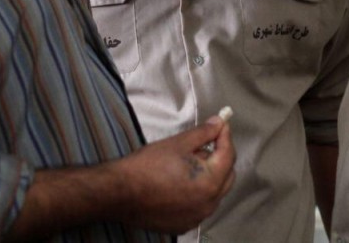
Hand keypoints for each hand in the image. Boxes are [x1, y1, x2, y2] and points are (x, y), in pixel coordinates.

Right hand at [114, 115, 235, 233]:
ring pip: (215, 193)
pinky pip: (200, 206)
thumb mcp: (178, 143)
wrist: (120, 192)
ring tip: (188, 164)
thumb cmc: (147, 166)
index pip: (229, 155)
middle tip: (204, 144)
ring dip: (209, 176)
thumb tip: (218, 123)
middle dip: (220, 157)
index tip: (221, 125)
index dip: (225, 136)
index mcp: (210, 182)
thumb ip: (203, 133)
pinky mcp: (185, 225)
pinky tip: (180, 183)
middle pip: (227, 176)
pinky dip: (197, 194)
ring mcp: (197, 217)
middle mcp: (208, 204)